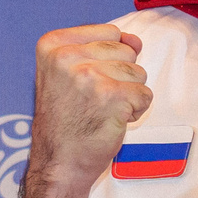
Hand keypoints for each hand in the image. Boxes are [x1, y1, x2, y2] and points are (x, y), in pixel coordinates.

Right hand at [29, 25, 150, 197]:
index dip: (107, 59)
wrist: (58, 164)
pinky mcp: (111, 97)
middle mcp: (67, 57)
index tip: (84, 83)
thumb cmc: (64, 122)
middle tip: (93, 100)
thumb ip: (99, 48)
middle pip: (125, 51)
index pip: (109, 32)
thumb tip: (135, 40)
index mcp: (52, 45)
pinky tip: (112, 121)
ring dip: (128, 95)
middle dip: (119, 77)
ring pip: (138, 72)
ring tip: (102, 111)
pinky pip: (145, 95)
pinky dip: (135, 112)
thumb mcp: (66, 73)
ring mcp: (89, 76)